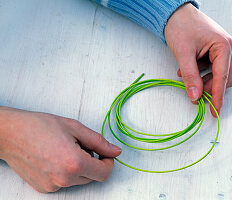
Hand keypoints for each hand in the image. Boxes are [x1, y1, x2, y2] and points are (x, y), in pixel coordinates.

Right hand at [0, 107, 120, 192]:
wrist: (10, 134)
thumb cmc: (39, 126)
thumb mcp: (74, 127)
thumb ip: (98, 142)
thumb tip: (115, 151)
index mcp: (73, 163)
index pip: (104, 173)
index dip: (108, 162)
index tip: (104, 153)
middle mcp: (63, 180)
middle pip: (92, 177)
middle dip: (93, 162)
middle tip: (81, 145)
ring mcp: (52, 186)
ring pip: (79, 180)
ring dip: (80, 167)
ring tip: (66, 149)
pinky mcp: (44, 188)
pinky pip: (65, 182)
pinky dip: (67, 172)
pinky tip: (56, 157)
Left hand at [165, 3, 231, 115]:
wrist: (175, 13)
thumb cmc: (181, 27)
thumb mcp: (183, 54)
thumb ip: (190, 76)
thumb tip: (195, 96)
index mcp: (223, 47)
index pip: (222, 78)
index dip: (217, 96)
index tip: (214, 111)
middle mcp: (226, 48)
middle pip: (224, 78)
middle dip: (209, 88)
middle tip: (194, 93)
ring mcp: (221, 49)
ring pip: (217, 74)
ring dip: (203, 80)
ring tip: (186, 77)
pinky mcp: (213, 50)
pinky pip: (211, 67)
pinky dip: (200, 73)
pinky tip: (187, 70)